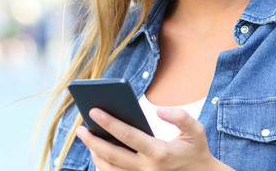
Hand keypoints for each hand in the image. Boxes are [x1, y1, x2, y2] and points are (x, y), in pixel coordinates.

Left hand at [75, 107, 233, 170]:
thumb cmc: (195, 149)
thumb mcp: (196, 130)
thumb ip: (180, 116)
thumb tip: (158, 110)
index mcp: (159, 152)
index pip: (128, 136)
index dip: (109, 123)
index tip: (93, 111)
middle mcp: (147, 168)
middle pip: (112, 155)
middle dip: (92, 141)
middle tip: (80, 128)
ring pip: (109, 170)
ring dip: (95, 154)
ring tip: (86, 138)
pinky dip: (102, 166)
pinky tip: (97, 152)